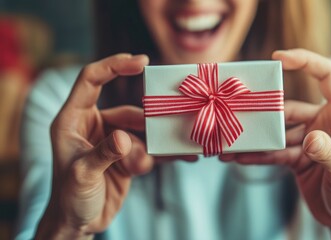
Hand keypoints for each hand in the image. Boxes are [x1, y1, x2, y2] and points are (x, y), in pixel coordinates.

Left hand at [36, 54, 195, 239]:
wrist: (80, 222)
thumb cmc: (69, 197)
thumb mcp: (82, 175)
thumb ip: (103, 154)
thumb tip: (125, 138)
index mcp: (73, 120)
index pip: (91, 80)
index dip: (114, 66)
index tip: (140, 62)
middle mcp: (94, 125)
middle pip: (127, 110)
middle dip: (147, 122)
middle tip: (171, 122)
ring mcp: (112, 140)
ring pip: (142, 131)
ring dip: (152, 146)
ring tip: (159, 160)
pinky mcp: (126, 156)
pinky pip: (148, 148)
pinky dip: (161, 154)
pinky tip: (178, 158)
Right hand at [220, 49, 330, 238]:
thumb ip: (328, 153)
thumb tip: (311, 138)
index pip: (326, 76)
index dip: (305, 61)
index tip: (279, 57)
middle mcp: (324, 121)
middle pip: (290, 107)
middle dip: (266, 112)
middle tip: (240, 112)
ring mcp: (308, 138)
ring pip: (278, 131)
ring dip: (257, 137)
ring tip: (233, 141)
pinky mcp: (296, 155)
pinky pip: (274, 151)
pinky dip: (258, 154)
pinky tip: (240, 158)